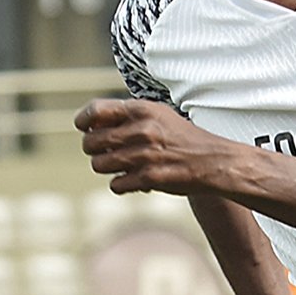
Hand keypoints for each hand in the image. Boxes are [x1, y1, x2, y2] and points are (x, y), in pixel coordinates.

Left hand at [73, 98, 219, 193]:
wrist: (212, 161)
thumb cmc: (179, 137)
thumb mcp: (156, 115)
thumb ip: (126, 116)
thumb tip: (90, 125)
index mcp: (141, 109)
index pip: (95, 111)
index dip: (83, 121)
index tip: (84, 128)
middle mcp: (141, 130)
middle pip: (90, 142)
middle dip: (92, 149)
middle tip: (104, 151)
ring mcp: (144, 155)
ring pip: (99, 165)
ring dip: (106, 168)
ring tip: (121, 166)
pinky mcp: (149, 178)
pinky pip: (115, 185)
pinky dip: (121, 184)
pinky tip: (133, 179)